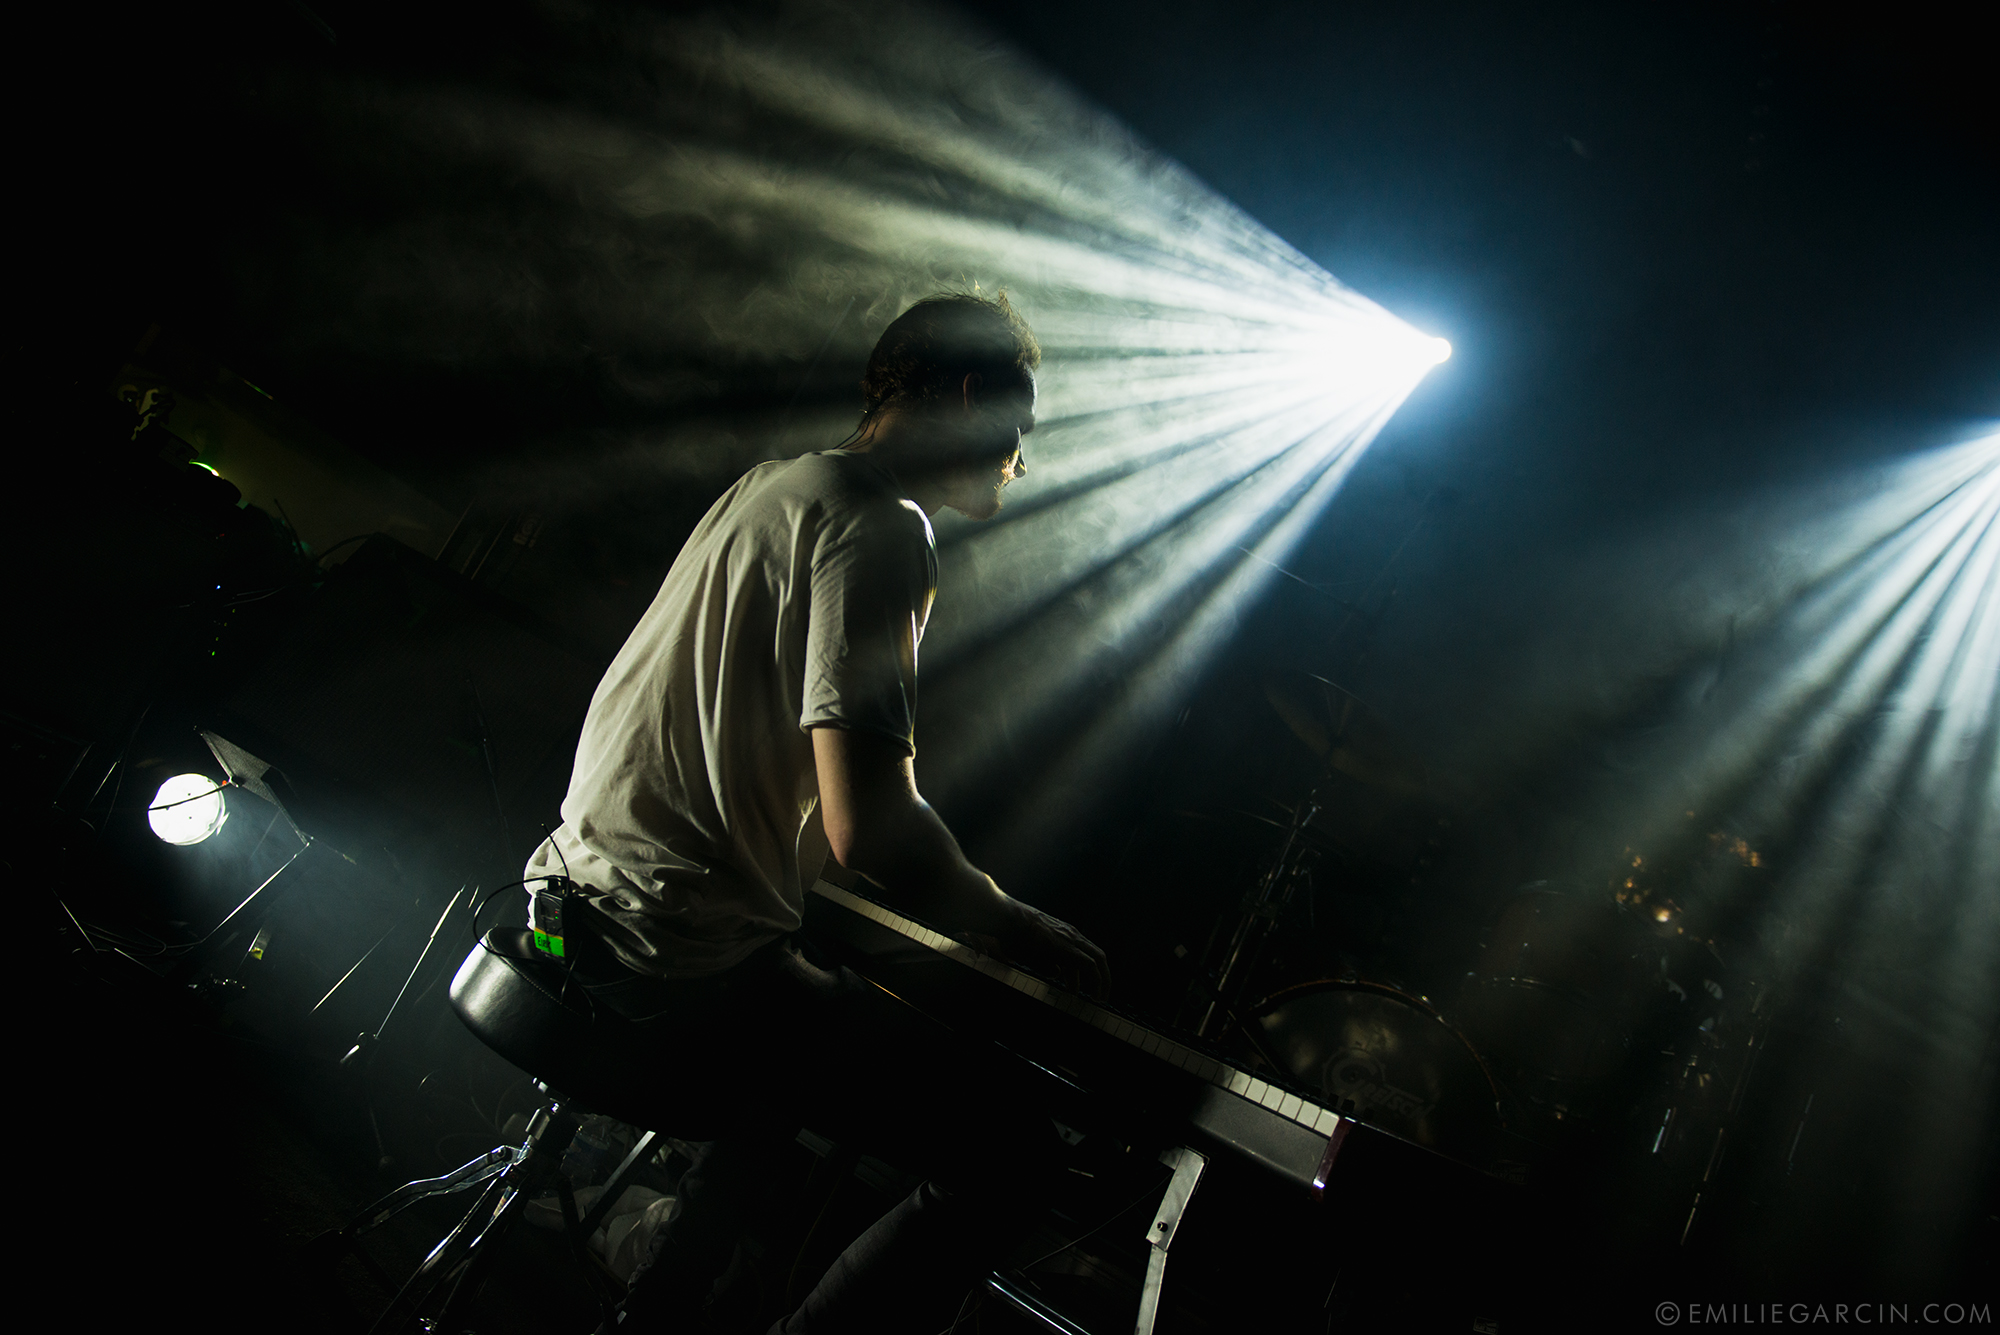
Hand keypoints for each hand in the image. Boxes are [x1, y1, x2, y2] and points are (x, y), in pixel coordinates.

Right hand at [983, 898, 1110, 997]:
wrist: (1009, 919)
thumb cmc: (1014, 934)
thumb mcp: (1032, 951)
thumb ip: (1046, 963)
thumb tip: (1056, 973)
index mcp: (1064, 934)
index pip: (1084, 953)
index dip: (1087, 972)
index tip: (1083, 987)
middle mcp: (1072, 935)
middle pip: (1097, 955)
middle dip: (1103, 976)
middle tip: (1101, 995)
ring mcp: (1072, 939)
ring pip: (1099, 959)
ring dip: (1102, 980)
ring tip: (1100, 998)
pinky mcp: (1069, 947)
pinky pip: (1090, 966)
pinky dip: (1095, 981)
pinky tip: (1092, 996)